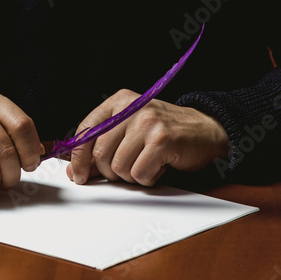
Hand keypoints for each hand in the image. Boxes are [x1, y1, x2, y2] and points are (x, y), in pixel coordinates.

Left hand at [66, 90, 230, 186]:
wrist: (205, 130)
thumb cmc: (164, 132)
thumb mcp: (130, 133)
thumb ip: (102, 149)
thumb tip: (74, 169)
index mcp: (119, 102)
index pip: (86, 130)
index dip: (79, 157)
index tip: (78, 175)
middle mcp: (131, 108)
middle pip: (101, 153)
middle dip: (111, 171)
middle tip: (129, 169)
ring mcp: (147, 123)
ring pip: (119, 167)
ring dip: (132, 176)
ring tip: (147, 163)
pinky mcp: (162, 140)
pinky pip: (140, 173)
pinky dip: (148, 178)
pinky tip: (159, 166)